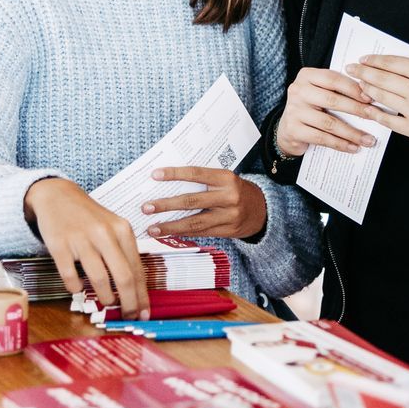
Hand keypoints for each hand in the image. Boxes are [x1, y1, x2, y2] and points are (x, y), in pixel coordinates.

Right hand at [23, 177, 148, 317]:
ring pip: (99, 280)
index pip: (137, 269)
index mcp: (122, 230)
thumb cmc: (89, 218)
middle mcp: (104, 234)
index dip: (142, 295)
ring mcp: (81, 239)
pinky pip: (70, 277)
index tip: (144, 313)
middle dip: (129, 303)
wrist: (57, 196)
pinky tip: (79, 289)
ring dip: (105, 298)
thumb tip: (135, 290)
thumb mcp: (112, 228)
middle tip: (128, 315)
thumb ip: (123, 255)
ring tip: (106, 302)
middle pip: (123, 277)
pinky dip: (76, 288)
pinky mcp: (59, 245)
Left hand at [143, 166, 267, 239]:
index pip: (196, 173)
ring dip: (170, 226)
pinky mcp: (227, 231)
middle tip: (146, 207)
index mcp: (226, 178)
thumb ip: (203, 181)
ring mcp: (229, 216)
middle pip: (192, 201)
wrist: (262, 210)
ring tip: (152, 227)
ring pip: (194, 223)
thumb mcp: (224, 180)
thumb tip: (169, 184)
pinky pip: (201, 233)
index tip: (155, 175)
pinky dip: (182, 234)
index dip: (175, 174)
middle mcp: (229, 197)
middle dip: (166, 204)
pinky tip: (168, 234)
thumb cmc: (235, 190)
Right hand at [274, 66, 378, 157]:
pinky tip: (353, 147)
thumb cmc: (311, 107)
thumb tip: (368, 97)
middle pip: (332, 100)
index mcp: (306, 76)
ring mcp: (294, 111)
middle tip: (374, 117)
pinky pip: (322, 138)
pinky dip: (340, 144)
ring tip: (368, 139)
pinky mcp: (293, 130)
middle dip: (357, 110)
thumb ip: (338, 90)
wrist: (287, 128)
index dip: (353, 88)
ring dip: (352, 133)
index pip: (333, 79)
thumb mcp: (320, 92)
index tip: (371, 98)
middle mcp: (298, 91)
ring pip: (329, 123)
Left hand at [345, 56, 408, 148]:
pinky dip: (374, 113)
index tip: (363, 59)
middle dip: (363, 72)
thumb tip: (385, 67)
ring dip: (366, 90)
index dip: (374, 60)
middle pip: (381, 78)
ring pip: (381, 97)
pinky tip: (367, 108)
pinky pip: (387, 119)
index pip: (391, 63)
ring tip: (359, 85)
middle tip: (351, 69)